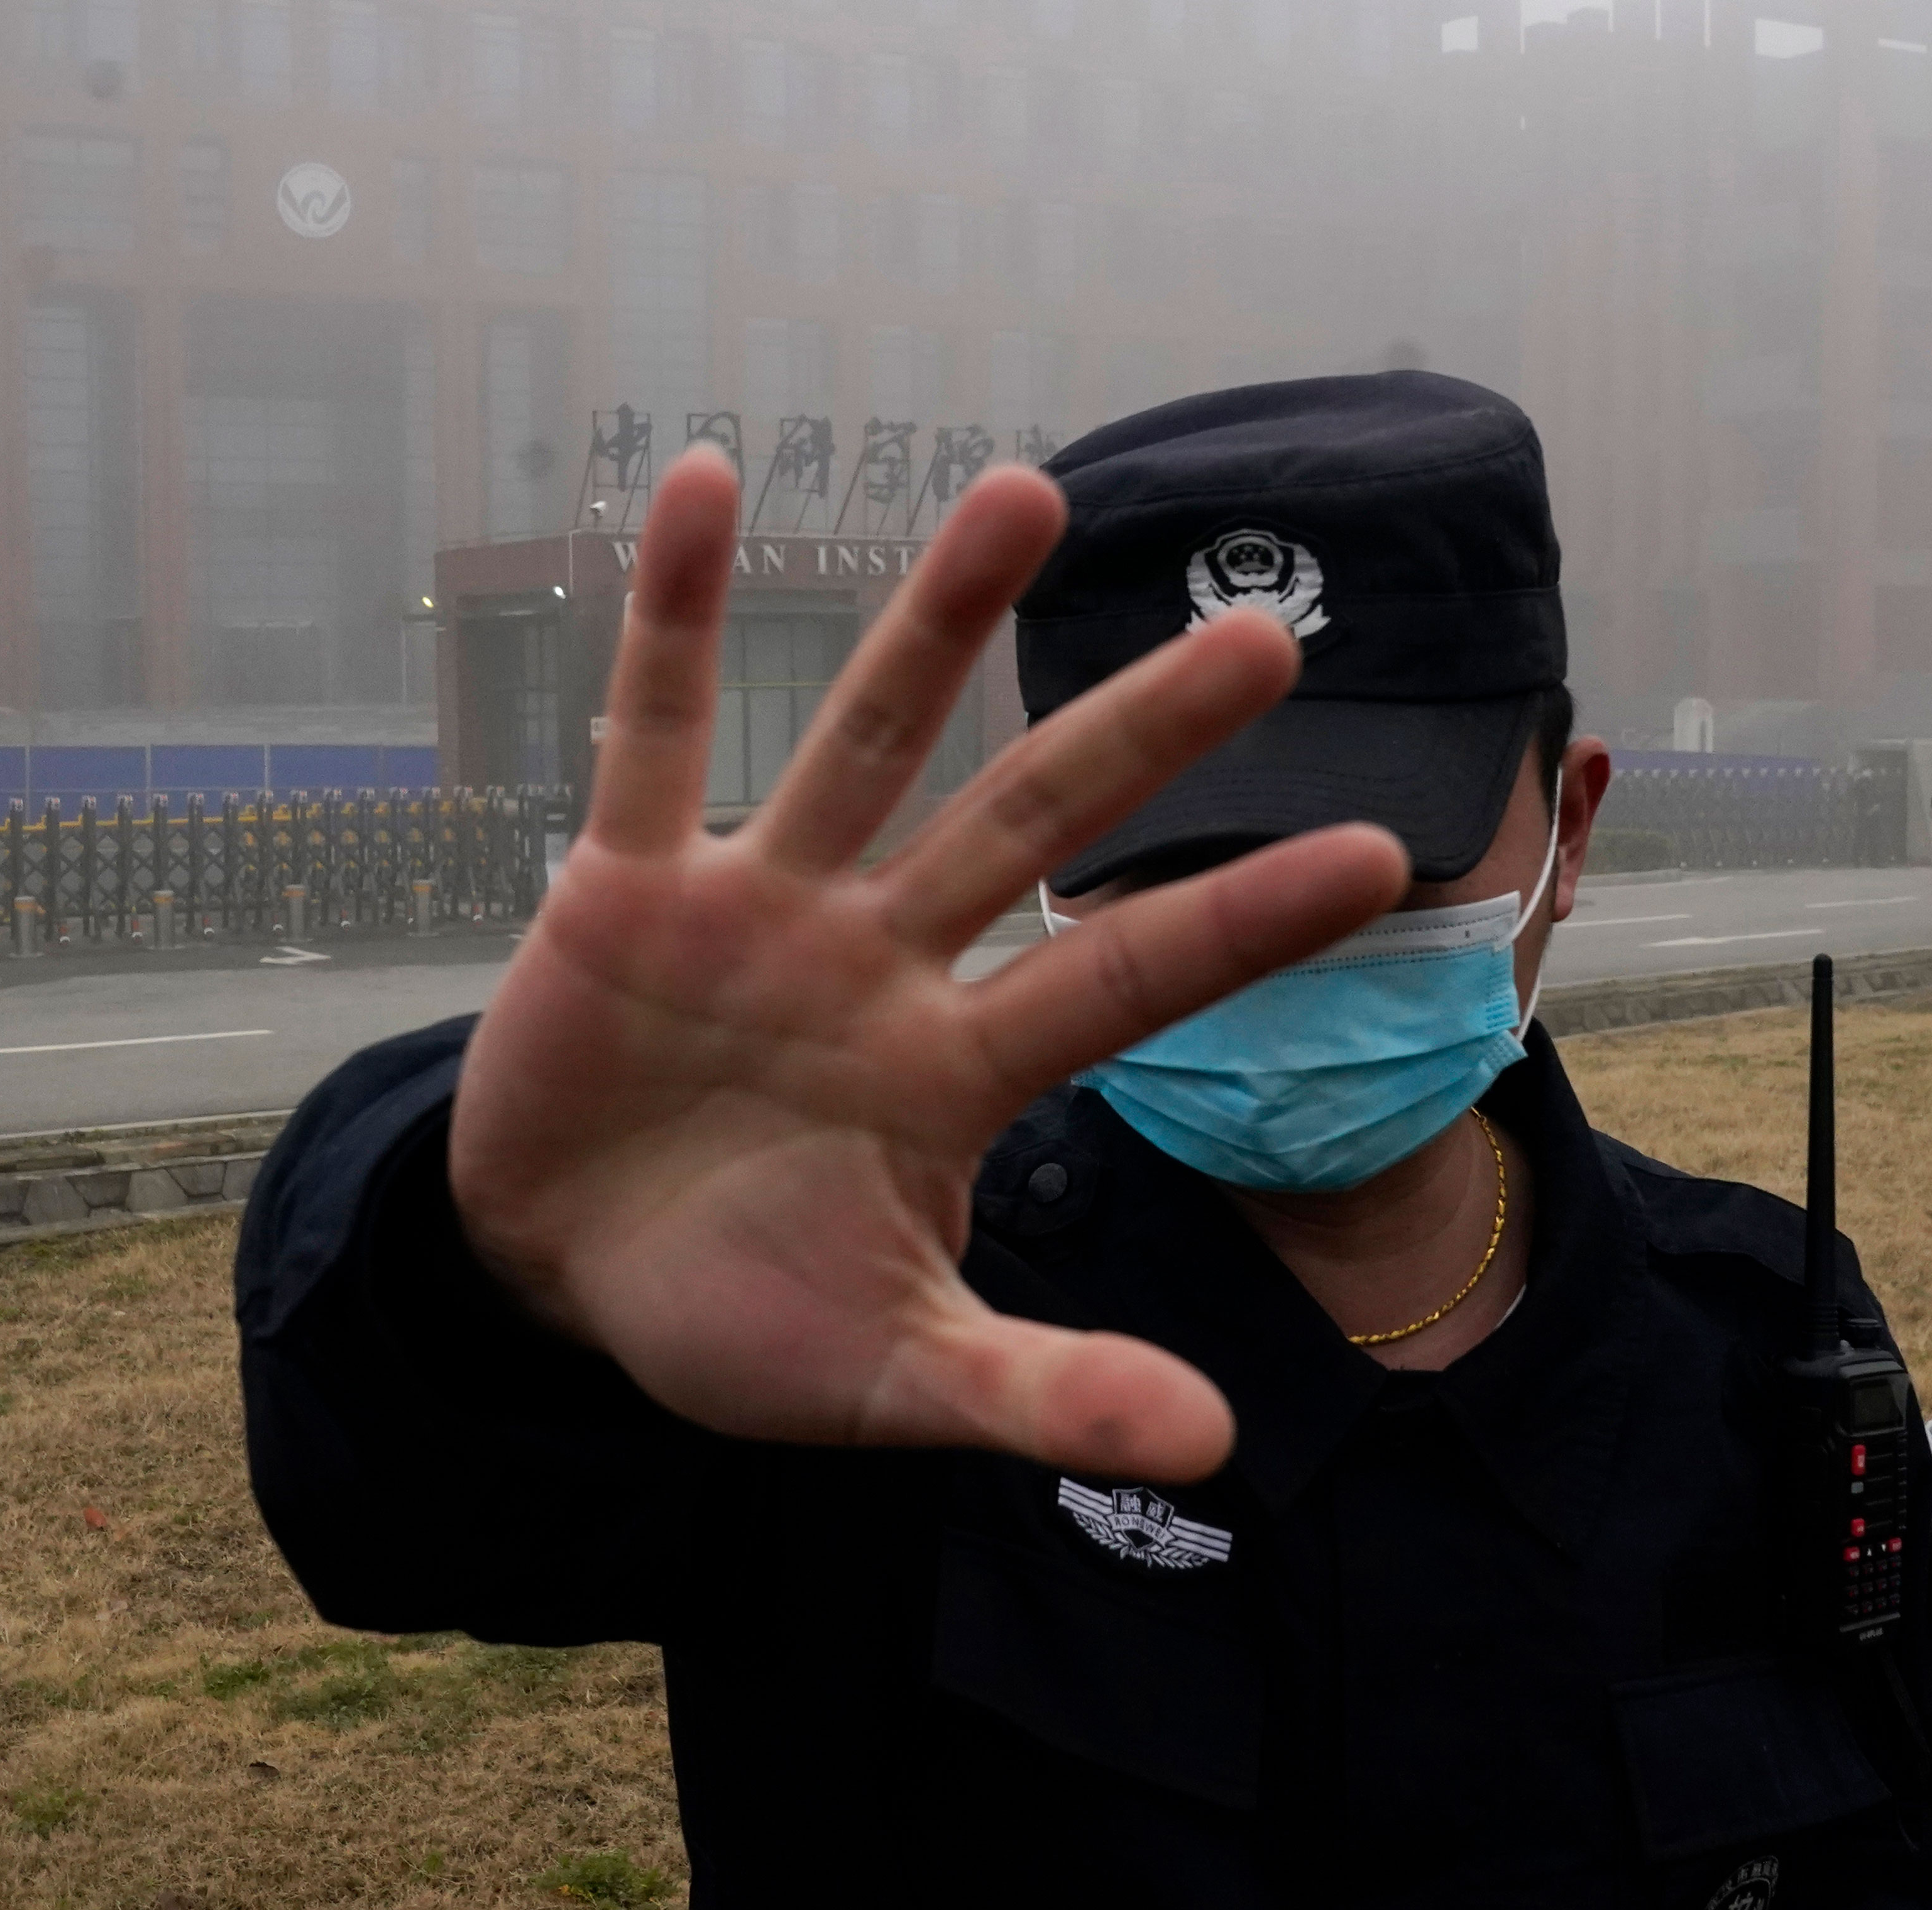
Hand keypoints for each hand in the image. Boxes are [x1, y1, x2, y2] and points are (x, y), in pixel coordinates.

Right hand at [445, 449, 1406, 1484]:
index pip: (1125, 981)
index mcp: (954, 1072)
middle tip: (1271, 637)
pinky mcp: (624, 885)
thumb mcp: (888, 1378)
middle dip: (1142, 734)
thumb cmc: (735, 1319)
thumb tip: (1219, 1451)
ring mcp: (760, 906)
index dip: (1238, 919)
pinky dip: (667, 611)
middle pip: (1030, 822)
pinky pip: (648, 729)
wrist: (553, 1282)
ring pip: (863, 739)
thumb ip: (1039, 1396)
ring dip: (940, 621)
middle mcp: (879, 958)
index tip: (1378, 853)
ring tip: (1027, 489)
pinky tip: (697, 480)